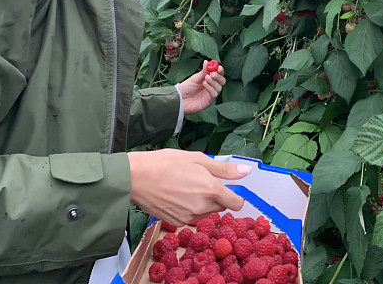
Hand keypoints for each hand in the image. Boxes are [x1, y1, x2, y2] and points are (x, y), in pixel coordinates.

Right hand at [127, 149, 251, 225]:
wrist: (136, 177)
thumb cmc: (165, 163)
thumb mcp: (198, 159)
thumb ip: (224, 169)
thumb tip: (246, 171)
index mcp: (211, 189)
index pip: (236, 203)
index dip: (234, 195)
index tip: (227, 188)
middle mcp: (202, 207)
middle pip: (220, 206)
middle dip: (215, 195)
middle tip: (199, 180)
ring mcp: (189, 217)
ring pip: (206, 212)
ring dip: (202, 202)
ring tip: (185, 186)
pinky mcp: (178, 222)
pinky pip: (192, 216)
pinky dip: (189, 208)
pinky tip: (177, 195)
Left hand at [177, 59, 224, 114]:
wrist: (180, 98)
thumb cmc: (187, 88)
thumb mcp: (195, 77)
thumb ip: (203, 71)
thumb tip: (207, 62)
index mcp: (209, 79)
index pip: (219, 74)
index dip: (220, 70)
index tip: (218, 67)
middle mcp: (212, 86)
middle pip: (222, 81)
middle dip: (218, 76)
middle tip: (212, 74)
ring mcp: (211, 93)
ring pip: (219, 88)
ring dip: (213, 82)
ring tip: (205, 79)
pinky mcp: (209, 101)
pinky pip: (214, 94)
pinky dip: (211, 88)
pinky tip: (204, 85)